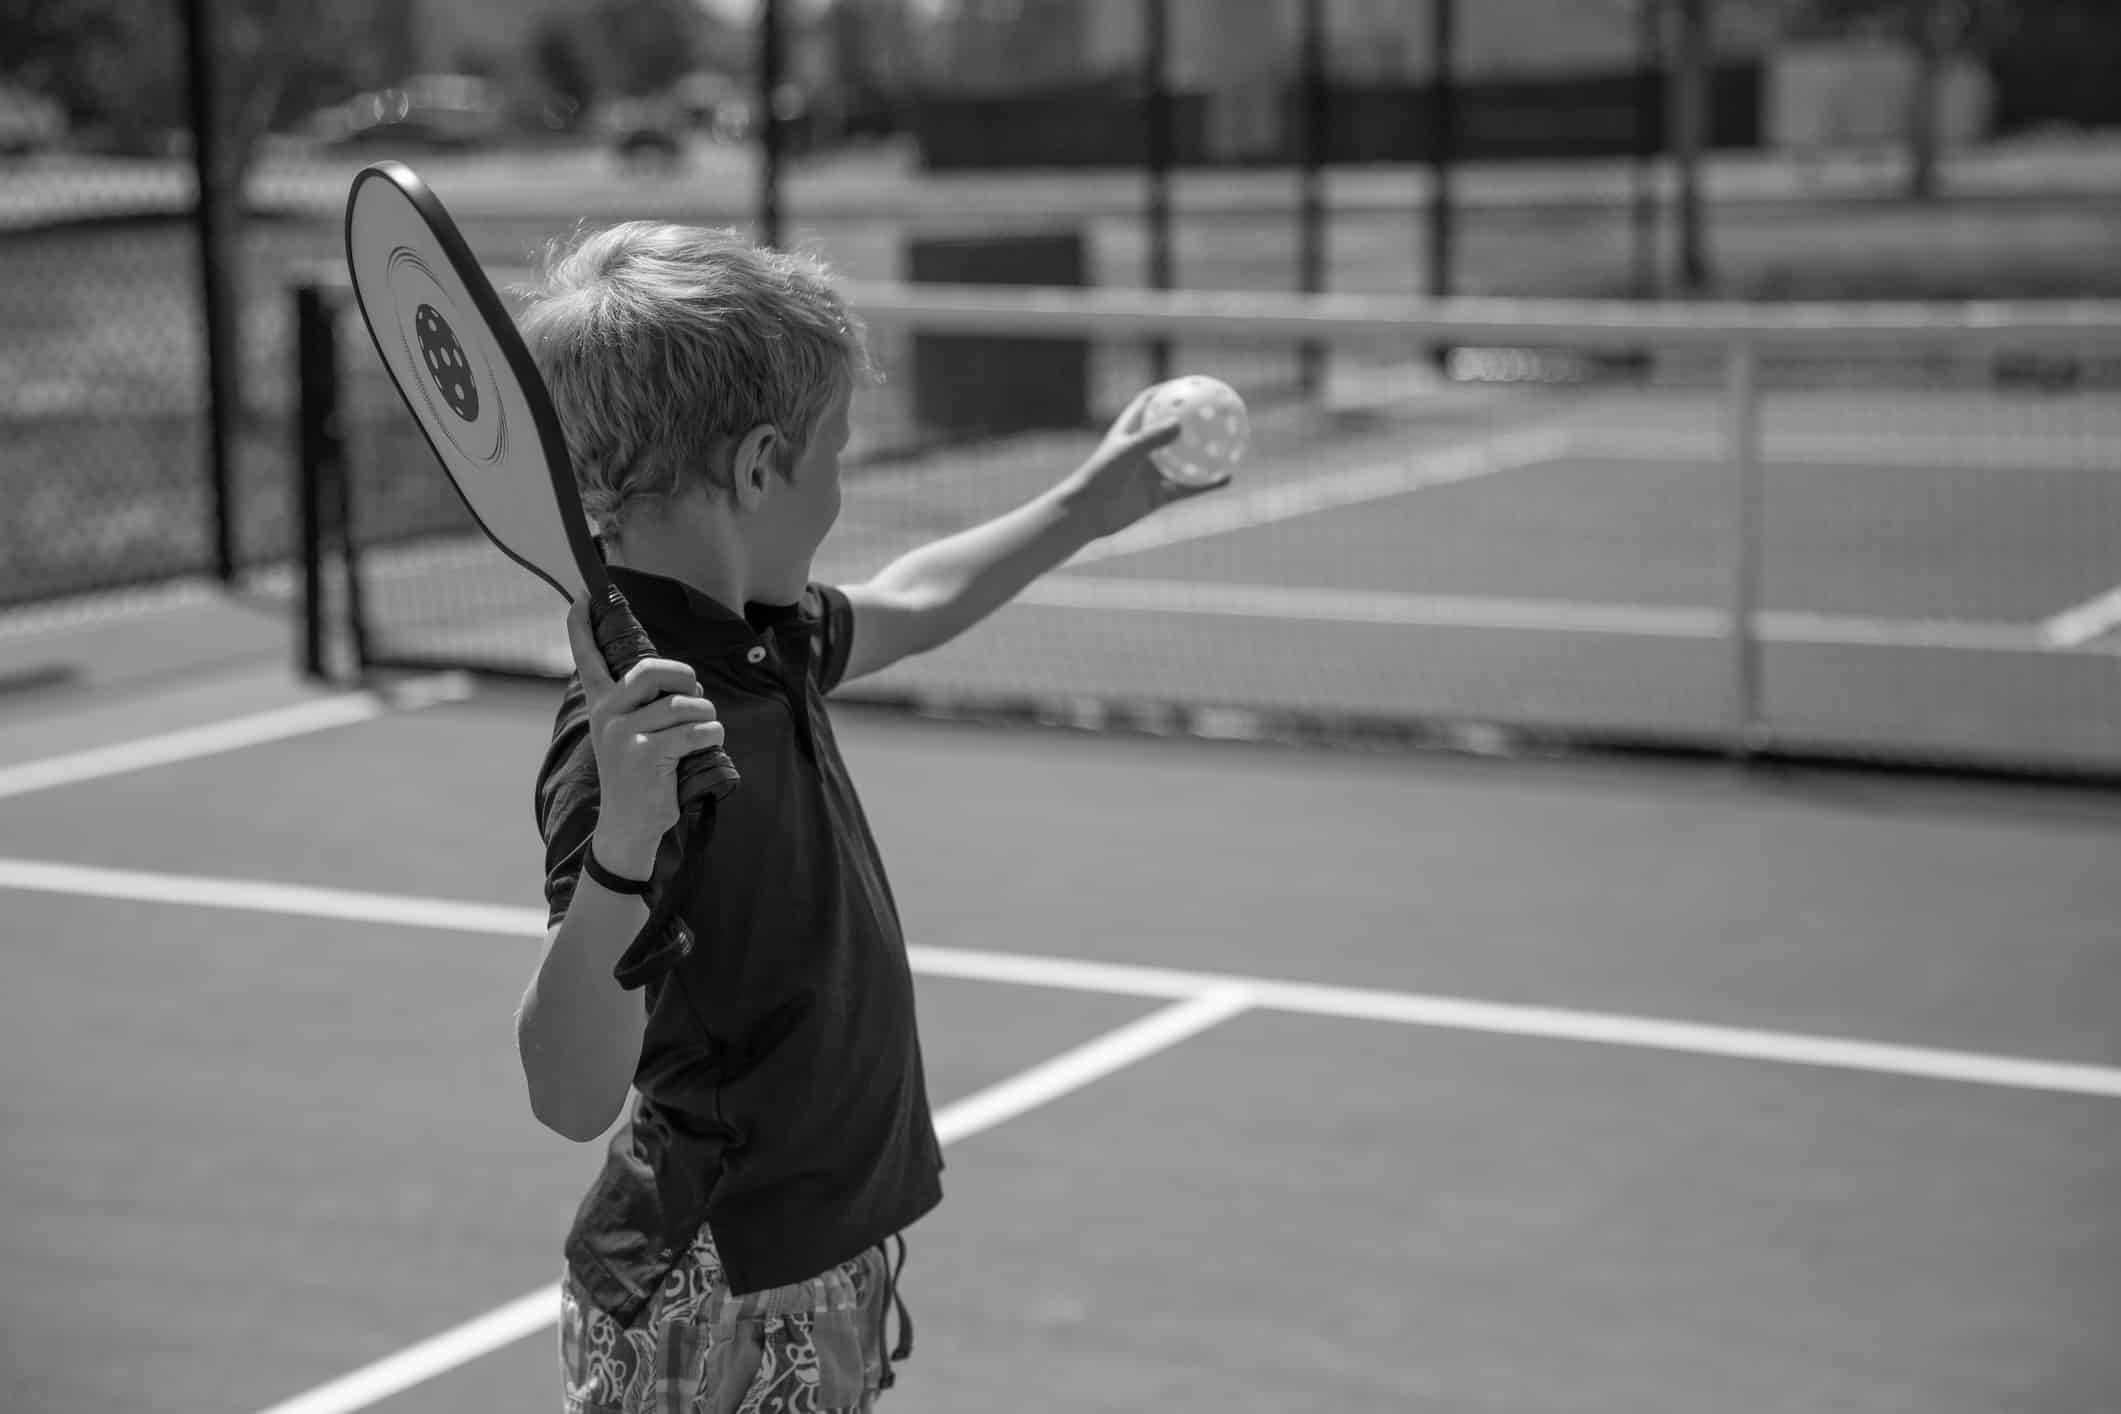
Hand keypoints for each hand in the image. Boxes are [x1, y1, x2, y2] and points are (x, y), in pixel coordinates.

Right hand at [564, 596, 725, 873]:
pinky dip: (712, 734)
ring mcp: (623, 734)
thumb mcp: (630, 732)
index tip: (583, 594)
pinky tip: (706, 745)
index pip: (587, 657)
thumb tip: (680, 677)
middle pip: (655, 670)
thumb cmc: (642, 772)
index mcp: (601, 704)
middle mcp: (606, 714)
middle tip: (693, 693)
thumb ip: (643, 702)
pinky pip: (696, 730)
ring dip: (706, 716)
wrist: (629, 826)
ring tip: (699, 734)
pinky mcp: (644, 755)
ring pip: (685, 705)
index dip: (583, 625)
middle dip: (687, 677)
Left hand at [1061, 387, 1226, 539]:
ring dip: (1206, 453)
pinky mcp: (1157, 496)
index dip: (1168, 390)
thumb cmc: (1101, 478)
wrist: (1088, 516)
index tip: (1190, 381)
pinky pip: (1188, 488)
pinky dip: (1206, 483)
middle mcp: (1142, 451)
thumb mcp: (1127, 454)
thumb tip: (1181, 423)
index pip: (1149, 403)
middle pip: (1172, 429)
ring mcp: (1151, 474)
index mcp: (1130, 433)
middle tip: (1219, 408)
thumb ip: (1152, 438)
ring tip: (1232, 442)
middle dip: (1194, 419)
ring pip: (1185, 460)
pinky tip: (1227, 478)